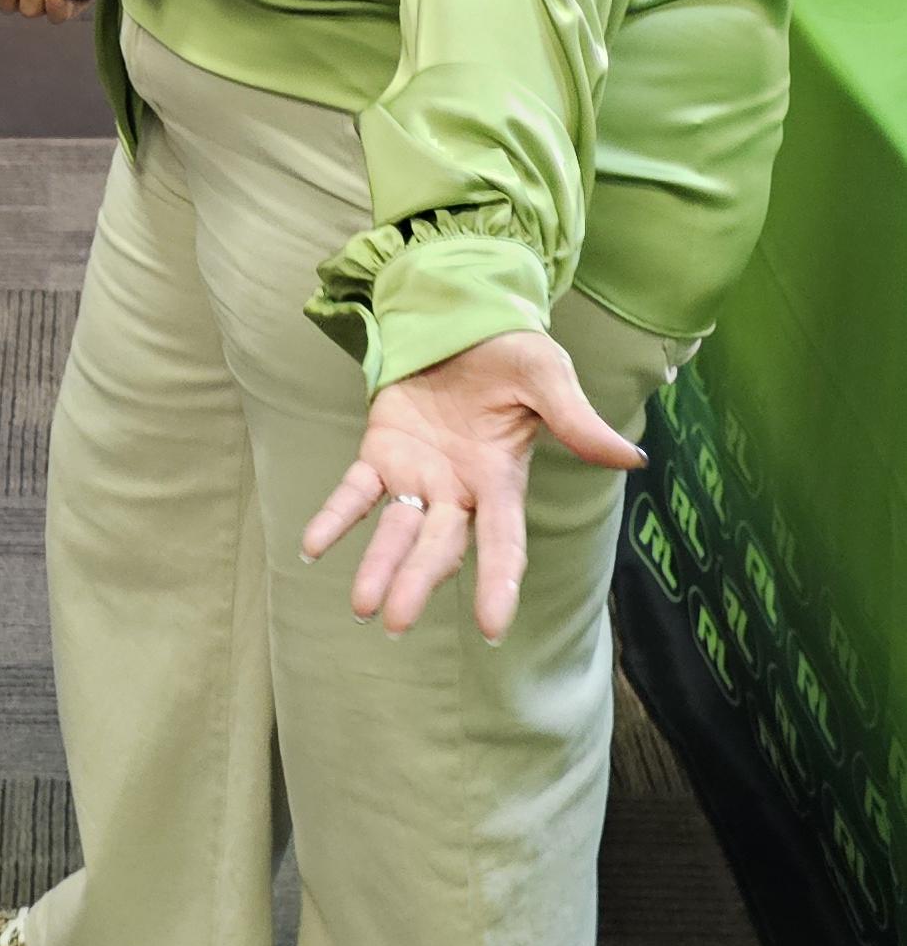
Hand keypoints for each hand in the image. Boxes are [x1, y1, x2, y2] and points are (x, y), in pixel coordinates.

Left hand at [300, 329, 645, 645]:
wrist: (463, 318)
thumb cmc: (513, 353)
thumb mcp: (548, 376)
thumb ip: (577, 422)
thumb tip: (632, 459)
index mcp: (500, 477)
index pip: (502, 538)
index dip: (498, 580)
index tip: (492, 627)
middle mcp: (457, 488)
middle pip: (440, 544)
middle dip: (420, 581)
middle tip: (397, 622)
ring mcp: (416, 474)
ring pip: (396, 529)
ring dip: (379, 565)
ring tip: (362, 605)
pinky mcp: (380, 453)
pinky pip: (355, 491)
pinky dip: (334, 517)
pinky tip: (312, 545)